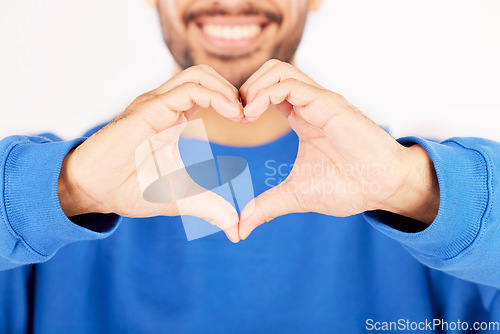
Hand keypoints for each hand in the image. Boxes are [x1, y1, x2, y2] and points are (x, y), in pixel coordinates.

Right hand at [58, 65, 243, 241]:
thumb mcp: (182, 198)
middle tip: (250, 114)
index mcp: (175, 118)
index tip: (251, 121)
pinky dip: (214, 96)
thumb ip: (210, 208)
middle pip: (207, 75)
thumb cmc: (132, 189)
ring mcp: (156, 104)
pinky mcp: (148, 110)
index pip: (209, 91)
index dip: (233, 101)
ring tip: (242, 114)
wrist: (95, 191)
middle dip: (234, 90)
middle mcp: (166, 105)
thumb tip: (236, 230)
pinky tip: (231, 114)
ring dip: (226, 90)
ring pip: (198, 75)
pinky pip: (186, 91)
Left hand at [238, 60, 439, 239]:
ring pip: (278, 70)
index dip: (245, 101)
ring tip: (244, 115)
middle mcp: (309, 104)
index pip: (267, 91)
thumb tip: (239, 229)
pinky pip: (291, 84)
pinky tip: (253, 114)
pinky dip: (265, 93)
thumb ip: (266, 207)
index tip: (234, 124)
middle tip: (236, 117)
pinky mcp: (329, 104)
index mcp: (301, 117)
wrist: (383, 188)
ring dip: (252, 87)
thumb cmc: (348, 187)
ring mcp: (319, 101)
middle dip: (245, 88)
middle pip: (270, 71)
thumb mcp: (296, 196)